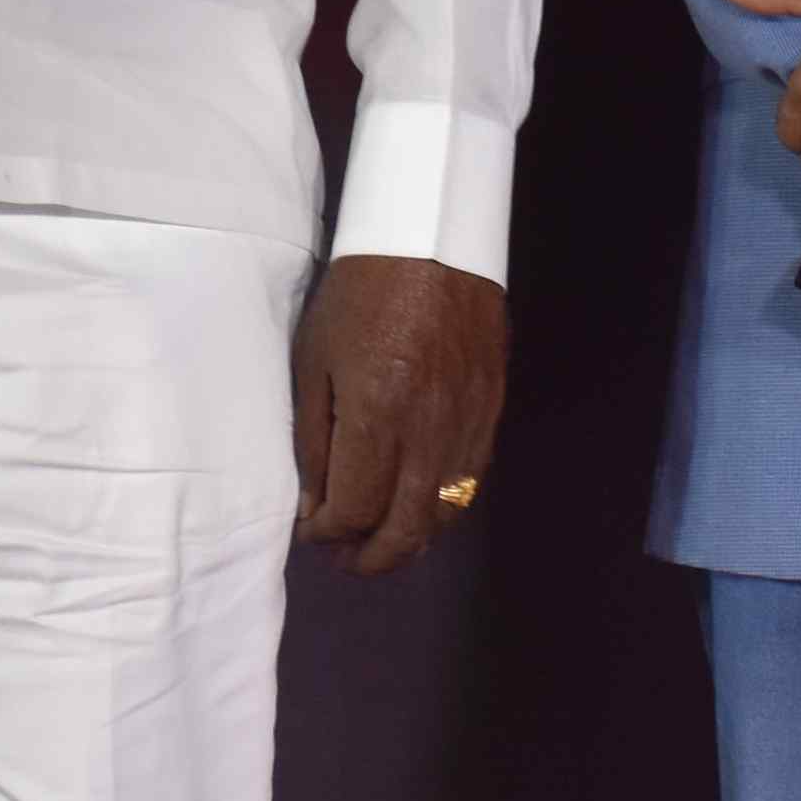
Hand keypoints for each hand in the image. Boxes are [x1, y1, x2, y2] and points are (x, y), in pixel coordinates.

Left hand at [290, 255, 509, 576]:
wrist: (434, 242)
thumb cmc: (358, 294)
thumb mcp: (314, 357)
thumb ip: (314, 437)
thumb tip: (314, 503)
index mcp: (376, 415)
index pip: (354, 508)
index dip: (327, 532)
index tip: (309, 530)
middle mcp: (428, 433)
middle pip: (405, 530)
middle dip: (369, 557)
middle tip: (342, 558)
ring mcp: (467, 428)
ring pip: (442, 517)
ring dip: (407, 541)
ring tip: (376, 542)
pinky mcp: (490, 417)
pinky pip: (467, 486)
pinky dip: (439, 511)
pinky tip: (415, 508)